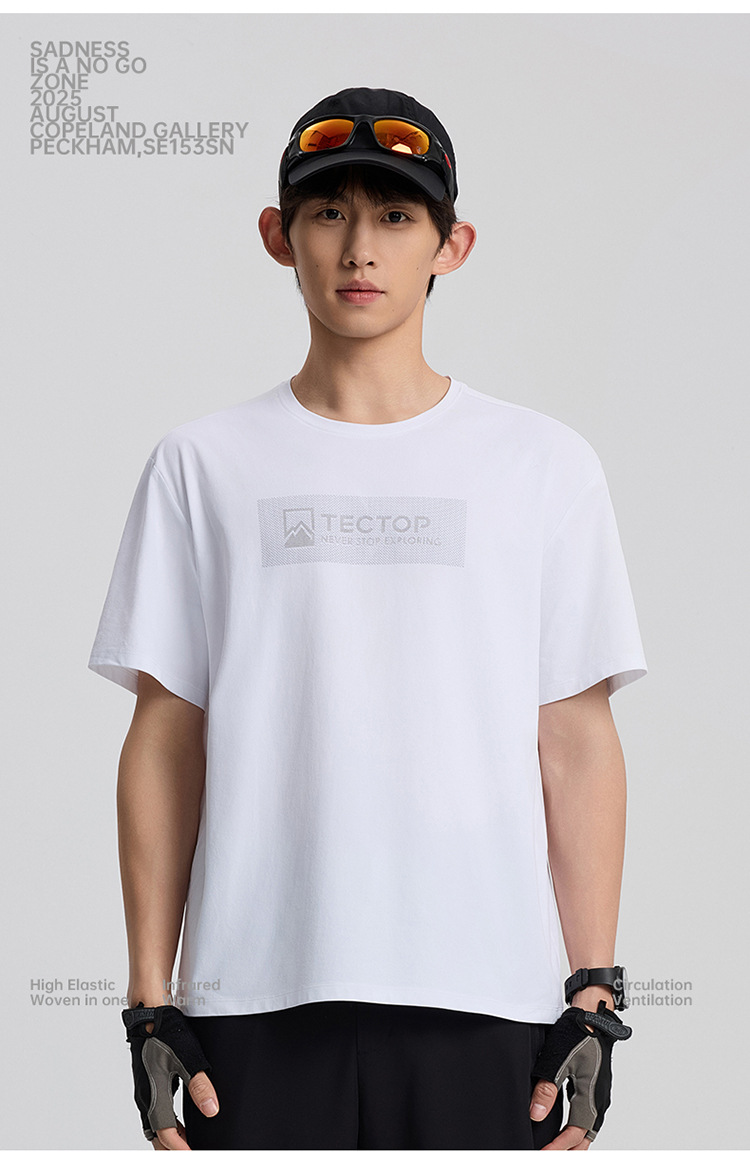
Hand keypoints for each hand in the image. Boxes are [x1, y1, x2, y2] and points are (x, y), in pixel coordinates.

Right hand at [122, 1003, 217, 1147]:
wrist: (148, 1013)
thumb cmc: (165, 1033)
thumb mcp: (188, 1059)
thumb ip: (200, 1086)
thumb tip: (212, 1110)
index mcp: (154, 1096)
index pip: (166, 1135)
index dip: (181, 1148)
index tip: (195, 1154)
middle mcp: (145, 1097)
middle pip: (156, 1135)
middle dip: (172, 1147)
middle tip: (190, 1150)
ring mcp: (143, 1089)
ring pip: (152, 1124)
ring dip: (168, 1135)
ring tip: (187, 1140)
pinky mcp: (145, 1081)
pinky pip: (152, 1111)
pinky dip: (164, 1122)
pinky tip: (177, 1118)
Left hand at [529, 1003, 631, 1146]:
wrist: (592, 1015)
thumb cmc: (578, 1033)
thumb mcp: (557, 1061)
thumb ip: (547, 1090)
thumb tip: (536, 1114)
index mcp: (592, 1096)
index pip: (575, 1134)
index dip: (558, 1147)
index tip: (543, 1154)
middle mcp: (599, 1099)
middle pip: (584, 1137)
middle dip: (568, 1149)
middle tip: (548, 1154)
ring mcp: (599, 1093)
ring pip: (587, 1127)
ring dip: (572, 1140)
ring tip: (554, 1147)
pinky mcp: (595, 1087)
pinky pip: (587, 1115)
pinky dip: (575, 1127)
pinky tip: (562, 1126)